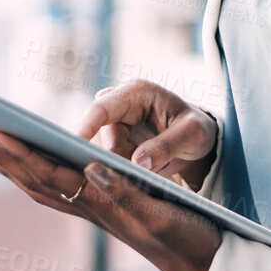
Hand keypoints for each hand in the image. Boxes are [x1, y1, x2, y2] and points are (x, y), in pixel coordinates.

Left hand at [0, 128, 221, 270]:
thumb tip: (90, 166)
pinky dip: (35, 174)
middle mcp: (91, 209)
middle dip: (2, 156)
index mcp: (102, 205)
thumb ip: (126, 192)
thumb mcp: (162, 212)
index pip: (51, 176)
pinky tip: (26, 166)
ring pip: (42, 187)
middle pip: (35, 181)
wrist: (206, 262)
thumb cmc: (190, 236)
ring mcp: (95, 212)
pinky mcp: (104, 211)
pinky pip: (59, 191)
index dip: (20, 154)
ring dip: (11, 166)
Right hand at [76, 79, 218, 191]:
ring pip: (103, 155)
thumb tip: (137, 163)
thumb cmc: (196, 129)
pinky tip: (143, 176)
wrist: (197, 139)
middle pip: (99, 138)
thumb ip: (167, 146)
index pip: (101, 108)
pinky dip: (123, 174)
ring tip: (154, 172)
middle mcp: (118, 106)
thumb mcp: (193, 134)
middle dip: (115, 160)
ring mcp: (113, 126)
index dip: (85, 126)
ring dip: (122, 169)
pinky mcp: (113, 144)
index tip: (74, 146)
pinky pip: (109, 163)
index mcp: (136, 93)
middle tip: (139, 177)